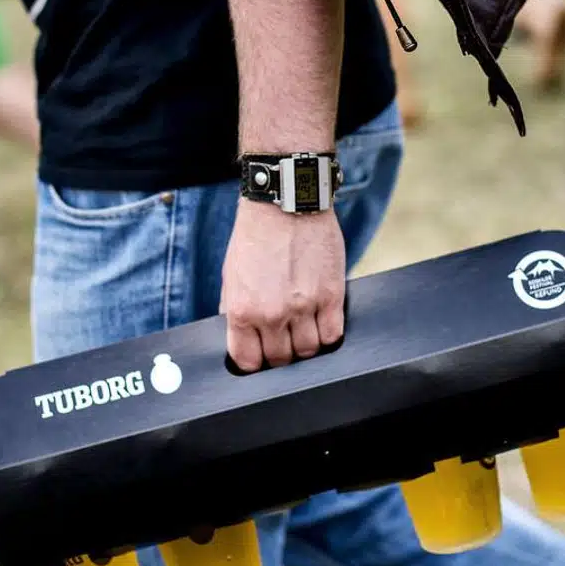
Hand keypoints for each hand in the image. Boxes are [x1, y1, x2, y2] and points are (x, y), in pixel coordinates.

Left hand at [221, 198, 345, 371]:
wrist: (285, 204)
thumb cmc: (255, 237)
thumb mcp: (231, 275)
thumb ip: (234, 310)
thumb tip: (238, 339)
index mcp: (242, 311)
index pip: (247, 361)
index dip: (254, 362)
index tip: (260, 355)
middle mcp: (272, 314)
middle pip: (280, 359)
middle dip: (280, 353)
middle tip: (283, 339)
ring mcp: (304, 307)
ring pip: (309, 351)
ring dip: (306, 345)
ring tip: (303, 329)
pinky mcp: (331, 296)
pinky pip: (333, 335)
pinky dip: (328, 334)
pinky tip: (322, 322)